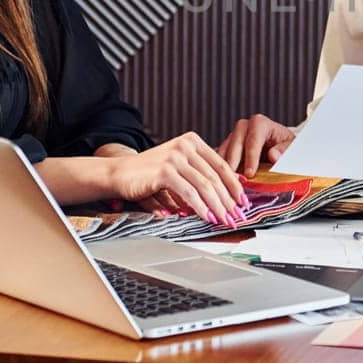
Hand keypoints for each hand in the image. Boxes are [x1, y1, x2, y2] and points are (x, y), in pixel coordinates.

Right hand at [106, 133, 248, 225]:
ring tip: (225, 220)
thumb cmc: (148, 175)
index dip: (234, 185)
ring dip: (218, 206)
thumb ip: (198, 176)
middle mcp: (186, 145)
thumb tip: (224, 197)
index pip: (220, 165)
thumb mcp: (178, 169)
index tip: (243, 201)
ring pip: (205, 186)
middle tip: (237, 216)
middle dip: (229, 200)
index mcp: (192, 141)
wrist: (119, 174)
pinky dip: (201, 208)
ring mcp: (175, 157)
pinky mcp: (165, 171)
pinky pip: (190, 193)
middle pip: (215, 177)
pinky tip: (208, 218)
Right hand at [217, 114, 295, 177]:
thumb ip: (284, 150)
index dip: (251, 158)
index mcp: (259, 123)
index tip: (250, 174)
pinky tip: (220, 181)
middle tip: (233, 180)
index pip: (253, 140)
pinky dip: (218, 169)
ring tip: (225, 183)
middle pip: (234, 144)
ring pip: (223, 150)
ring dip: (223, 167)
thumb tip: (273, 155)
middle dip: (233, 163)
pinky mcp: (226, 147)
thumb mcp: (291, 147)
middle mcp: (243, 127)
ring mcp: (232, 136)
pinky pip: (218, 157)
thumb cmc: (286, 145)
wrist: (279, 144)